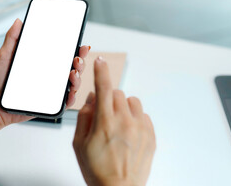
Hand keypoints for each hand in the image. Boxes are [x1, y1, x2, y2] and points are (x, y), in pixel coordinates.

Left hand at [0, 18, 89, 128]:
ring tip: (72, 73)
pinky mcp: (48, 105)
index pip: (63, 55)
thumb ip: (12, 39)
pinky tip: (70, 92)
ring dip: (78, 78)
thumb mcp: (4, 57)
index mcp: (42, 64)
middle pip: (72, 68)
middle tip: (77, 58)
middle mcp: (49, 76)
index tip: (80, 44)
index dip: (75, 49)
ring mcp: (50, 90)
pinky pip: (64, 102)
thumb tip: (18, 22)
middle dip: (80, 62)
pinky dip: (71, 98)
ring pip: (72, 84)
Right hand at [73, 57, 155, 185]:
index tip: (100, 61)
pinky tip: (128, 131)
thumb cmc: (98, 170)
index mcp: (105, 122)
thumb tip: (92, 99)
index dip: (101, 71)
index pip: (103, 88)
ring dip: (123, 106)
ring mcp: (140, 128)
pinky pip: (144, 114)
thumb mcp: (79, 144)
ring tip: (118, 122)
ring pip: (133, 101)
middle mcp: (125, 122)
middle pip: (118, 93)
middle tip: (104, 114)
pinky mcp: (151, 135)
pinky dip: (135, 118)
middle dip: (108, 99)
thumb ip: (84, 117)